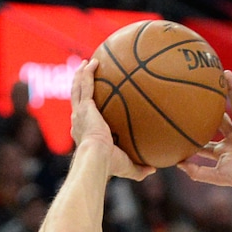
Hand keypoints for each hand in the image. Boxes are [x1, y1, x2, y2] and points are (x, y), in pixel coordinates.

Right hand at [70, 60, 154, 181]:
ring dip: (81, 74)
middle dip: (80, 86)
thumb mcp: (127, 166)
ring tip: (86, 63)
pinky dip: (88, 73)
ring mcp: (79, 113)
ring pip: (77, 88)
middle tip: (84, 75)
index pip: (84, 118)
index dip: (86, 109)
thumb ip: (139, 168)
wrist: (97, 158)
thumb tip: (153, 169)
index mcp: (85, 133)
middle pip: (77, 99)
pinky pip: (85, 84)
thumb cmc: (109, 165)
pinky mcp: (84, 106)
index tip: (90, 103)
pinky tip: (93, 62)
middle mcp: (79, 121)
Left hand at [177, 71, 231, 195]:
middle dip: (212, 105)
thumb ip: (197, 172)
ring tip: (222, 74)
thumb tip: (177, 164)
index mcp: (222, 151)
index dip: (196, 130)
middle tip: (201, 89)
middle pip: (220, 117)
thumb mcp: (216, 175)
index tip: (184, 117)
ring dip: (230, 91)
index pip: (206, 139)